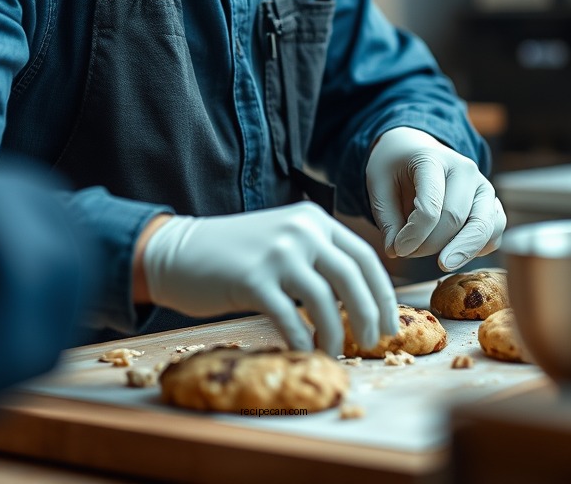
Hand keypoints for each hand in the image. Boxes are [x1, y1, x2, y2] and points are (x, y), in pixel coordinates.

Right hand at [141, 202, 398, 354]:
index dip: (384, 294)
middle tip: (372, 342)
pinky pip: (290, 318)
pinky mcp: (252, 279)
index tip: (391, 323)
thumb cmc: (235, 254)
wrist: (179, 251)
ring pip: (325, 302)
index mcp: (313, 219)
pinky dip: (301, 340)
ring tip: (333, 351)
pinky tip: (303, 352)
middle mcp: (301, 230)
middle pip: (353, 278)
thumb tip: (360, 299)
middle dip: (369, 316)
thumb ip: (317, 256)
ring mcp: (277, 253)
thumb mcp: (283, 239)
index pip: (365, 257)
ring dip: (335, 334)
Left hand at [366, 127, 505, 271]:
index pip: (429, 206)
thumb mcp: (378, 185)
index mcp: (432, 158)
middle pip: (454, 219)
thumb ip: (387, 219)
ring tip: (440, 263)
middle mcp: (464, 169)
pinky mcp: (491, 202)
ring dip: (461, 252)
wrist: (415, 149)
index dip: (414, 235)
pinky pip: (494, 232)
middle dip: (431, 245)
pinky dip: (480, 249)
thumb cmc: (395, 168)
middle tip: (409, 252)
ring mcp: (482, 185)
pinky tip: (457, 253)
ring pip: (483, 227)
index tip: (398, 249)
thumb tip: (397, 251)